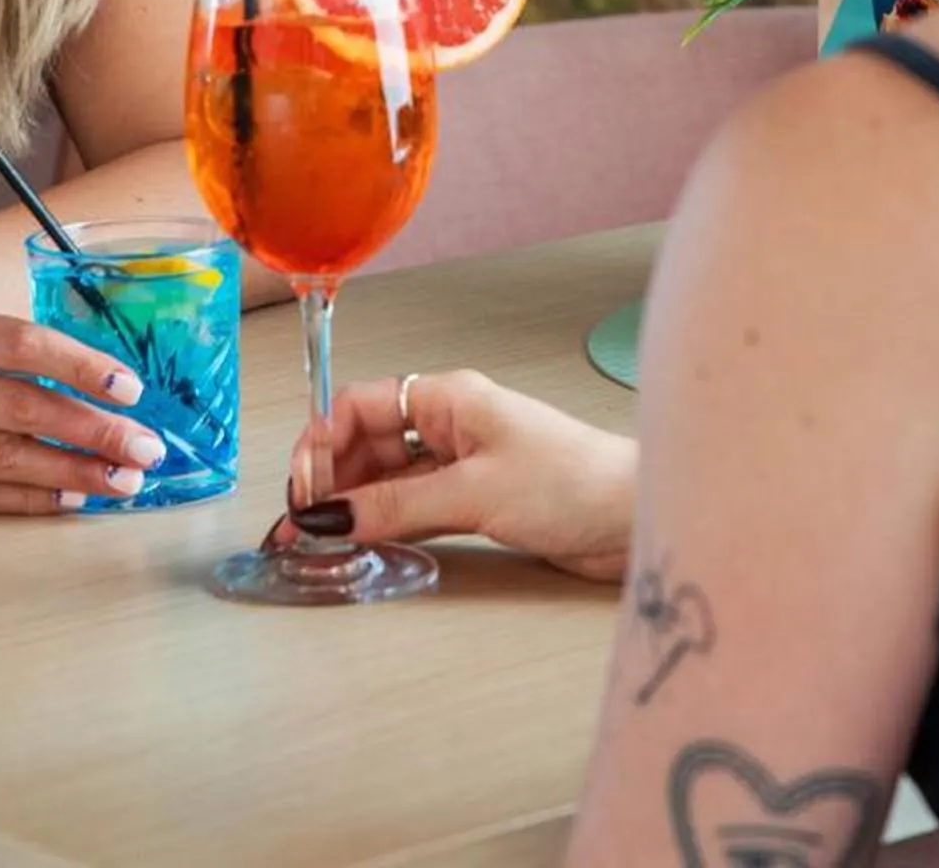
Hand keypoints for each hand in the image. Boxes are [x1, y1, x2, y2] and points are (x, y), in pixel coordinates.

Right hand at [0, 306, 168, 513]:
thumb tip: (88, 377)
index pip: (24, 345)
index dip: (82, 366)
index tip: (131, 387)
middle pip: (26, 409)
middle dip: (96, 431)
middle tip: (149, 448)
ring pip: (7, 458)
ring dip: (75, 472)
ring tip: (125, 481)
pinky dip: (27, 500)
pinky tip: (70, 501)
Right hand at [273, 370, 636, 581]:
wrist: (636, 515)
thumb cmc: (577, 482)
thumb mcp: (475, 492)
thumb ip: (398, 505)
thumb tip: (331, 517)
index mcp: (449, 397)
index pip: (359, 406)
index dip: (321, 444)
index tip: (303, 490)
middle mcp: (451, 423)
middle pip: (366, 442)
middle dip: (329, 479)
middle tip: (302, 525)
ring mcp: (462, 461)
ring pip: (385, 476)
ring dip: (352, 504)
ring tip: (321, 541)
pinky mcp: (476, 498)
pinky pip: (412, 503)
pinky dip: (383, 521)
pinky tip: (363, 541)